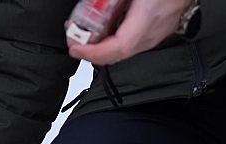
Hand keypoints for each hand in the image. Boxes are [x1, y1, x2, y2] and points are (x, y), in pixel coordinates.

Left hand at [67, 0, 192, 65]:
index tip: (76, 48)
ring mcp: (152, 36)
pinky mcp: (152, 33)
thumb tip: (98, 1)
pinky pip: (126, 43)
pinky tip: (100, 28)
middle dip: (90, 52)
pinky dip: (109, 40)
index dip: (93, 53)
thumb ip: (111, 1)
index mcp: (146, 20)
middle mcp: (150, 34)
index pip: (118, 48)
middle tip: (74, 40)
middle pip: (115, 55)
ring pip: (119, 52)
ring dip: (98, 47)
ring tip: (82, 34)